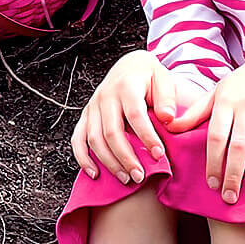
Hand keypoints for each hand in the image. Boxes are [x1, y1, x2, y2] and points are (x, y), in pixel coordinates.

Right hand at [71, 50, 185, 183]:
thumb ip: (167, 98)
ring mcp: (92, 106)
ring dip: (109, 162)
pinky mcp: (86, 115)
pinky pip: (78, 138)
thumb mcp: (164, 79)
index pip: (136, 116)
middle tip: (140, 177)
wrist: (130, 64)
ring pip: (94, 139)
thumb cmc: (150, 76)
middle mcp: (105, 96)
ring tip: (126, 179)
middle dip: (126, 157)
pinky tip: (95, 173)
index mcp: (126, 86)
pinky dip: (83, 157)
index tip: (159, 155)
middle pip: (112, 132)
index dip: (147, 137)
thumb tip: (167, 119)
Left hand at [170, 52, 244, 202]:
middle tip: (230, 197)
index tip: (212, 185)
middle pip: (240, 145)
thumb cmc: (241, 85)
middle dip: (234, 174)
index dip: (214, 162)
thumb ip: (194, 113)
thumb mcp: (216, 94)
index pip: (216, 137)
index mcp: (226, 102)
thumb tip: (166, 126)